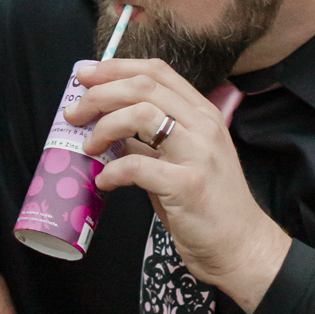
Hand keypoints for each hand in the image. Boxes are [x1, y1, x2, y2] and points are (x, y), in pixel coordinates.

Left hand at [71, 58, 289, 313]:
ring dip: (104, 127)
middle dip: (99, 94)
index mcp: (202, 113)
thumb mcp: (180, 162)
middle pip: (143, 87)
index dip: (115, 68)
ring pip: (141, 114)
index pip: (157, 71)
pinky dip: (112, 171)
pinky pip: (137, 166)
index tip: (84, 76)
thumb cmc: (207, 205)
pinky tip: (103, 182)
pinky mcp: (187, 185)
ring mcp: (198, 153)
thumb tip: (109, 130)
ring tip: (89, 148)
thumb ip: (151, 142)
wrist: (240, 245)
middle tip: (74, 113)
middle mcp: (204, 125)